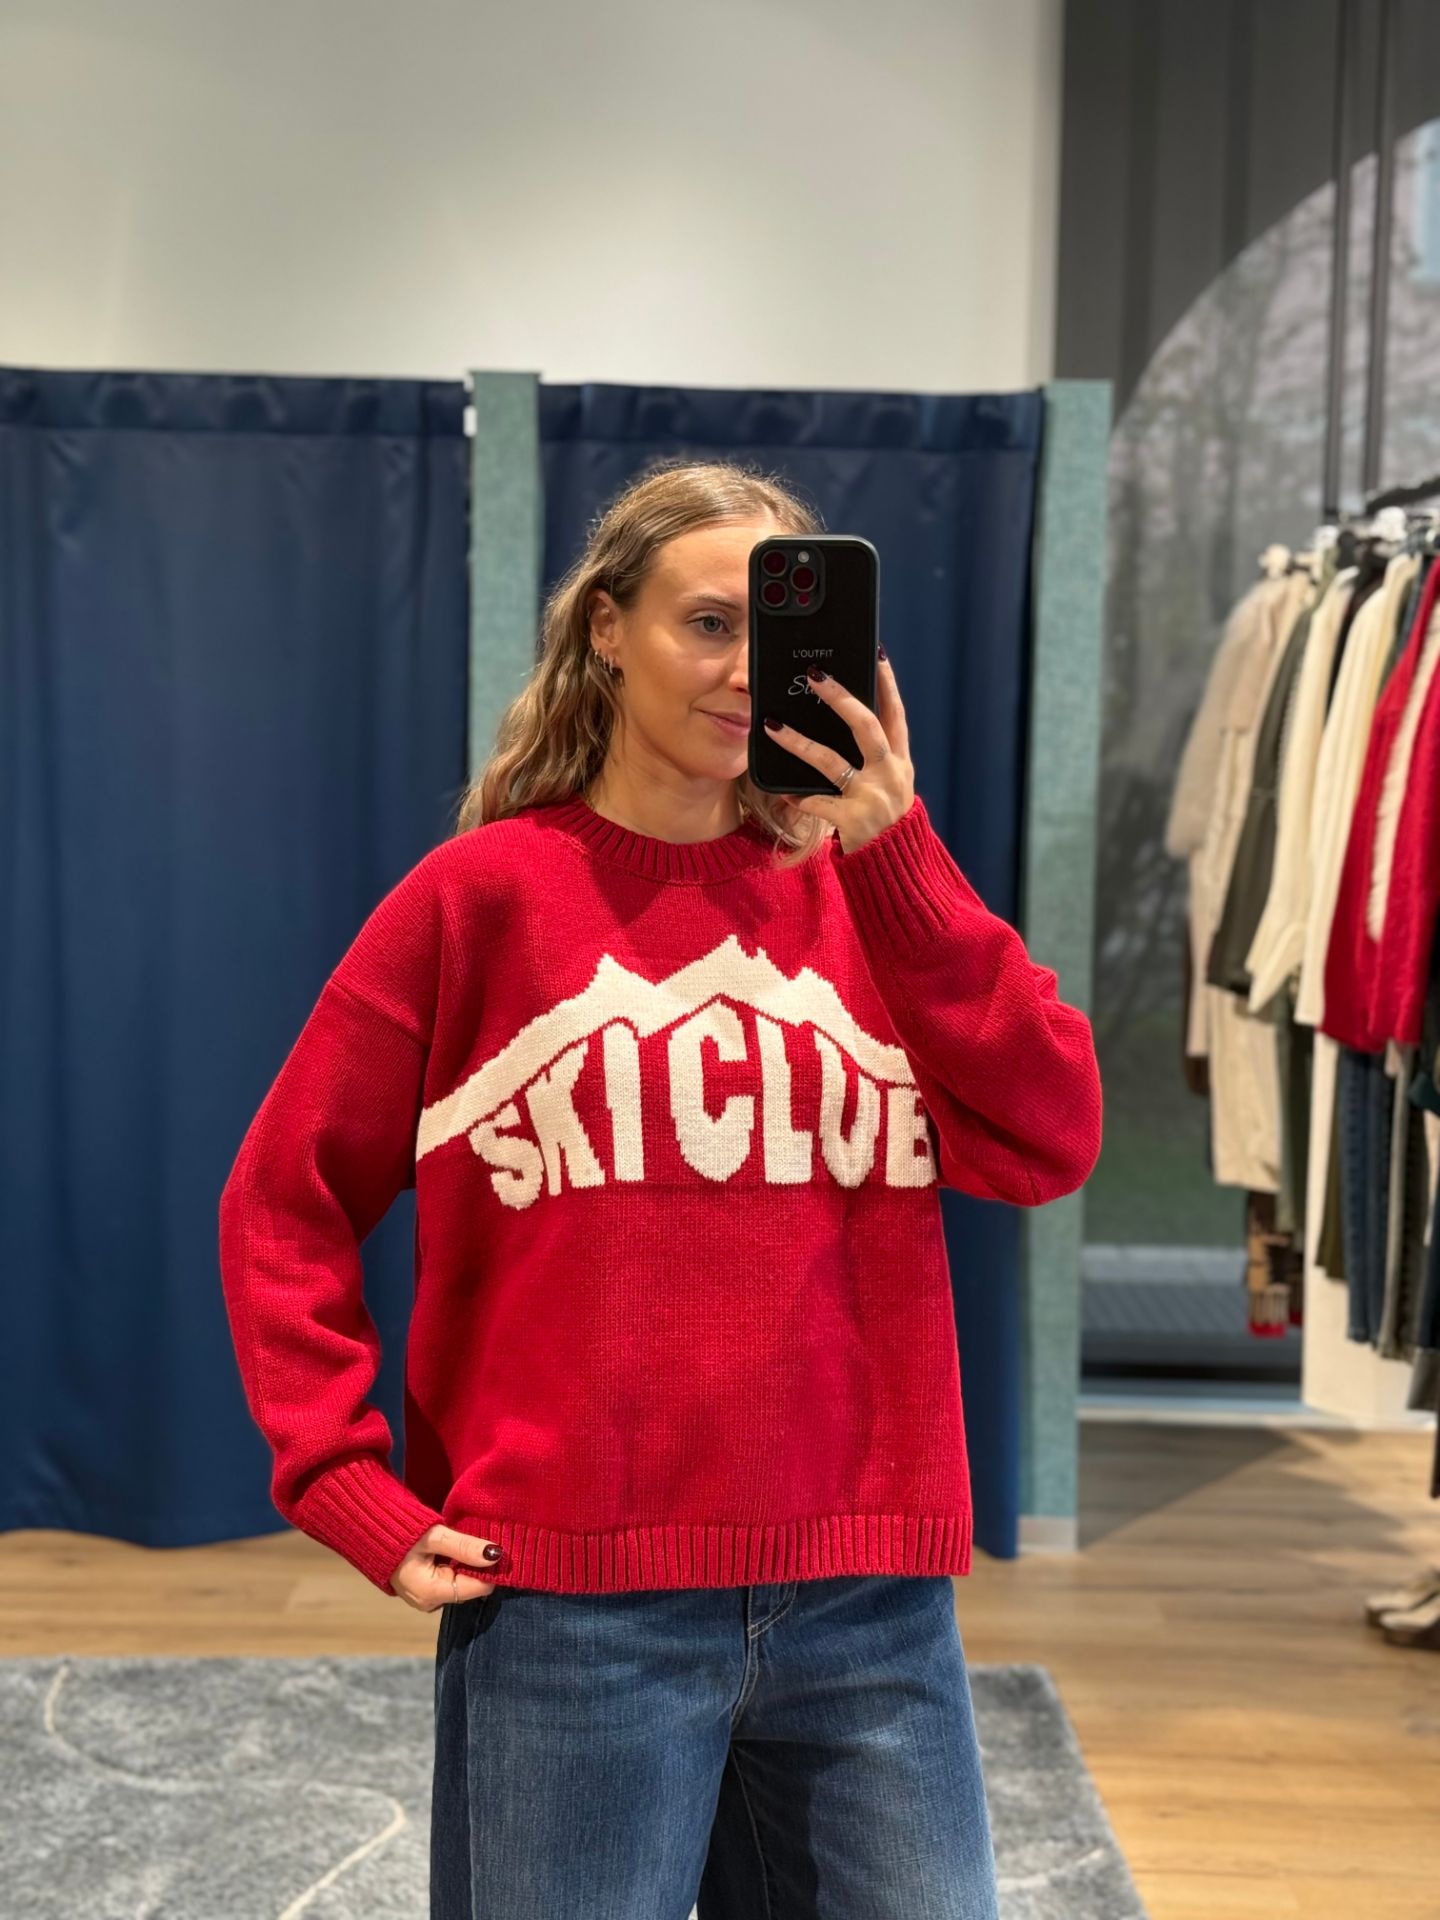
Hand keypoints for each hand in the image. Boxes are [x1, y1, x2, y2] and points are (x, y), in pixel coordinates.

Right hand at [389, 1523, 503, 1611]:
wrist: (370, 1531)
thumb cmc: (399, 1532)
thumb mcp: (434, 1536)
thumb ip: (464, 1545)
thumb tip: (496, 1555)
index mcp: (432, 1593)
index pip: (480, 1587)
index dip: (491, 1568)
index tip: (497, 1546)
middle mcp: (430, 1603)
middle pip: (471, 1587)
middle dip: (478, 1566)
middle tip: (476, 1540)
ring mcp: (427, 1600)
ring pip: (461, 1584)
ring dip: (466, 1565)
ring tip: (460, 1544)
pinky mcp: (425, 1593)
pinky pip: (450, 1582)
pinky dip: (455, 1567)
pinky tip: (450, 1551)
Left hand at [764, 653, 913, 854]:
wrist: (897, 871)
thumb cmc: (886, 824)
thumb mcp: (890, 787)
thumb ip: (874, 761)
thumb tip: (847, 724)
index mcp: (901, 763)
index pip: (895, 715)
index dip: (887, 684)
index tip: (876, 655)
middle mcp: (891, 775)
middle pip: (865, 726)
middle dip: (840, 697)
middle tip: (814, 675)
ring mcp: (873, 797)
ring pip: (830, 761)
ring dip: (798, 742)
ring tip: (771, 726)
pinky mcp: (854, 821)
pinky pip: (816, 802)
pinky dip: (798, 796)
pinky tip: (782, 792)